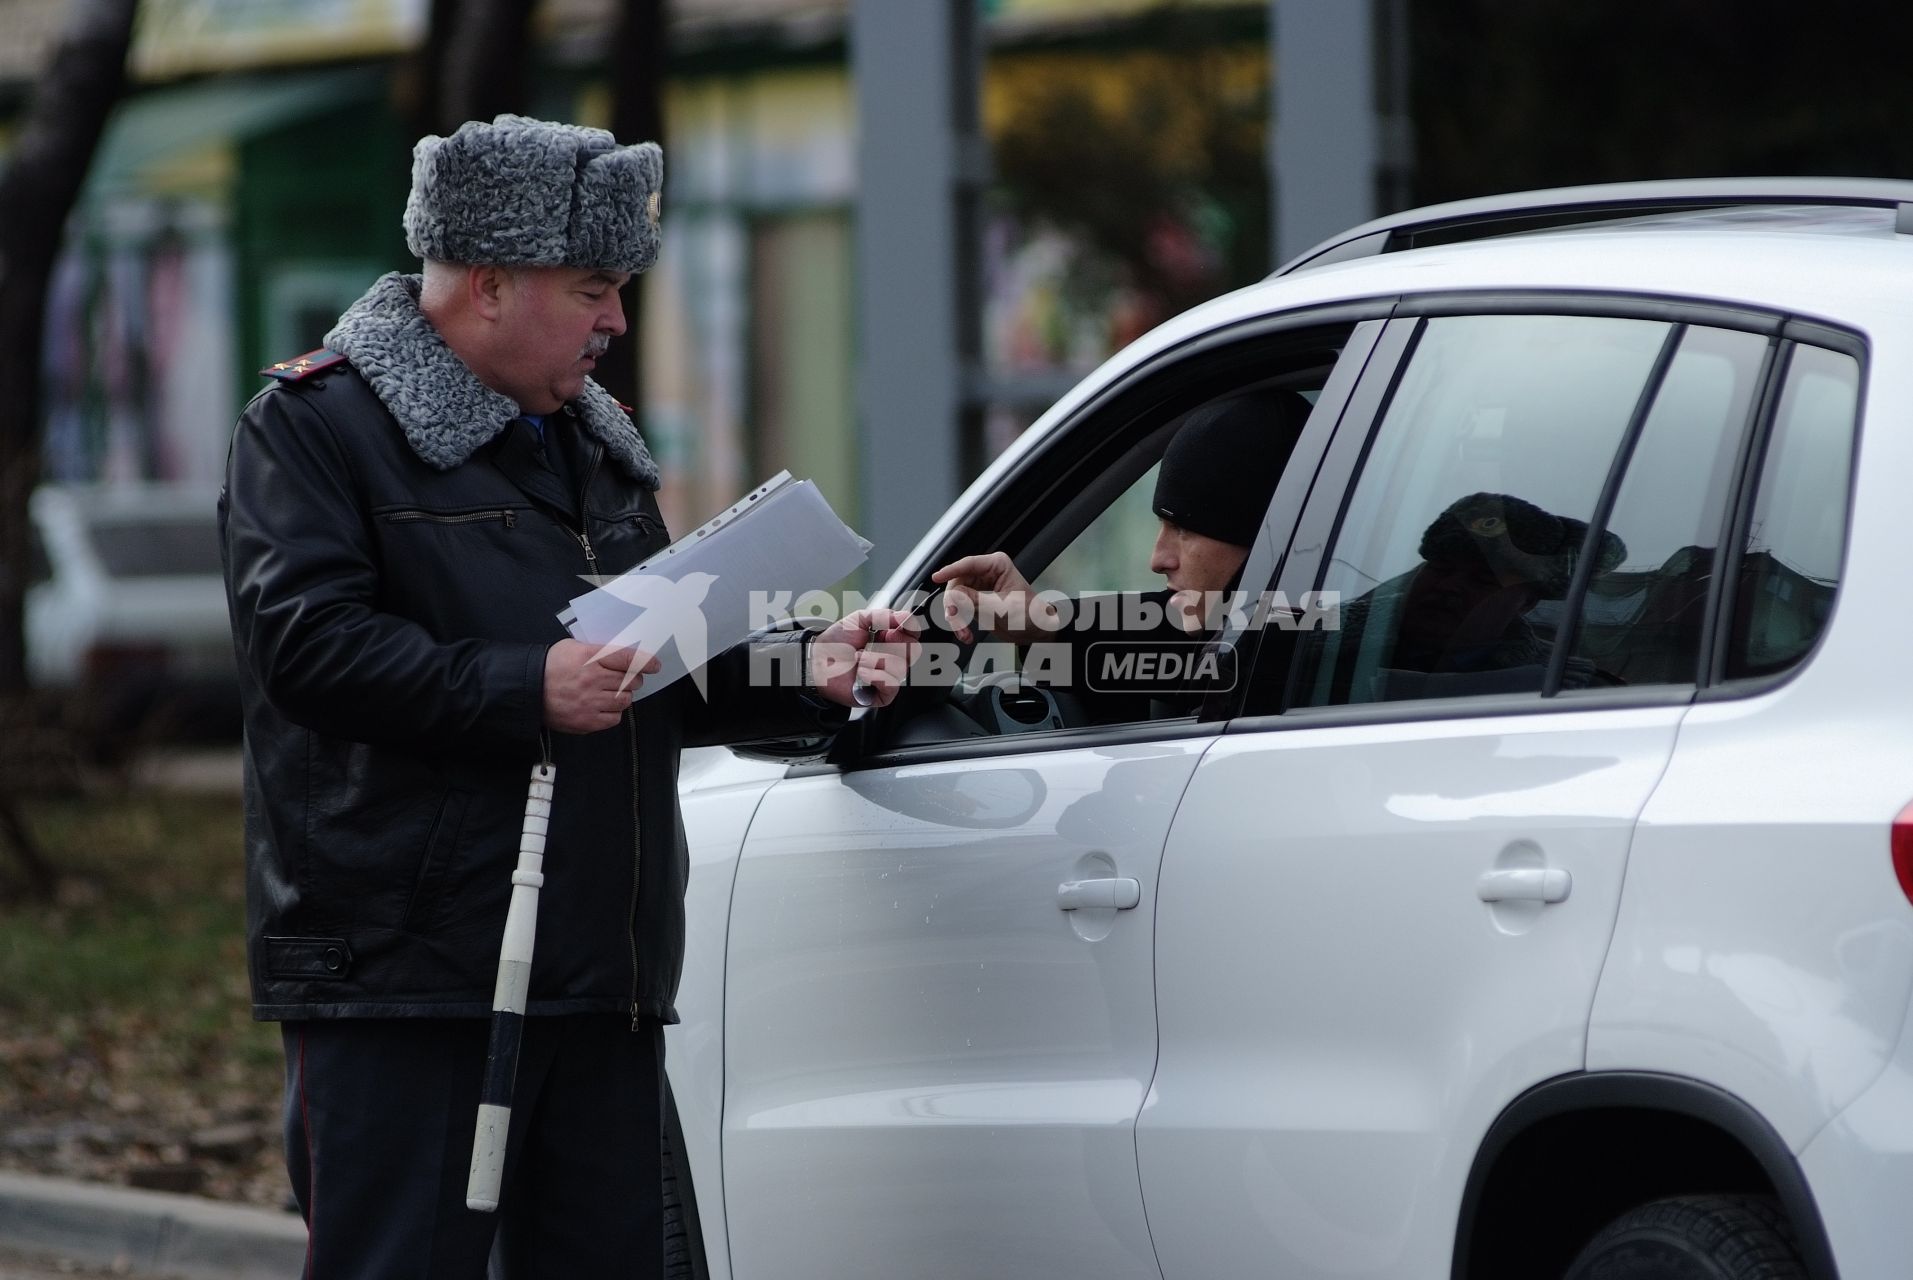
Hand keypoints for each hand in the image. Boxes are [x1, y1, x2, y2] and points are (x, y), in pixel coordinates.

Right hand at [543, 639, 661, 733]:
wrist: (528, 689)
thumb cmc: (550, 666)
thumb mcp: (573, 647)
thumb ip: (598, 650)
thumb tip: (624, 655)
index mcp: (590, 658)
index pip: (628, 658)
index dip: (646, 662)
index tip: (654, 665)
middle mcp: (593, 680)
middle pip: (631, 680)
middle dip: (632, 679)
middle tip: (625, 679)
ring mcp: (590, 702)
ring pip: (625, 700)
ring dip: (623, 696)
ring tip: (610, 693)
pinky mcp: (587, 721)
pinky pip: (614, 718)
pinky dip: (612, 713)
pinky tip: (602, 706)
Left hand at [807, 608, 919, 707]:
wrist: (817, 661)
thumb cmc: (836, 642)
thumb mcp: (859, 620)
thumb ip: (883, 615)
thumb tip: (905, 616)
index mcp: (889, 640)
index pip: (913, 636)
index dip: (911, 629)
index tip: (901, 625)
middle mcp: (892, 659)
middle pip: (913, 651)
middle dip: (895, 644)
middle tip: (879, 640)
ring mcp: (887, 677)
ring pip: (900, 667)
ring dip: (876, 659)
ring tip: (859, 657)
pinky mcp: (881, 694)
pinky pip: (891, 685)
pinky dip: (875, 675)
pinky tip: (861, 672)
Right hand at [928, 552, 1057, 644]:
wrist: (1035, 631)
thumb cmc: (1029, 614)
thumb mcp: (1001, 608)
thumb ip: (975, 600)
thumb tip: (954, 596)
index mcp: (997, 565)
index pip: (968, 564)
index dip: (950, 570)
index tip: (936, 577)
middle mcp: (985, 573)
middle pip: (956, 583)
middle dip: (954, 604)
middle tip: (955, 619)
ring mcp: (978, 587)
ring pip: (954, 598)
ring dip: (956, 617)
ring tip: (964, 633)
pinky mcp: (973, 601)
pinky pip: (958, 609)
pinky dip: (959, 623)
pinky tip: (966, 634)